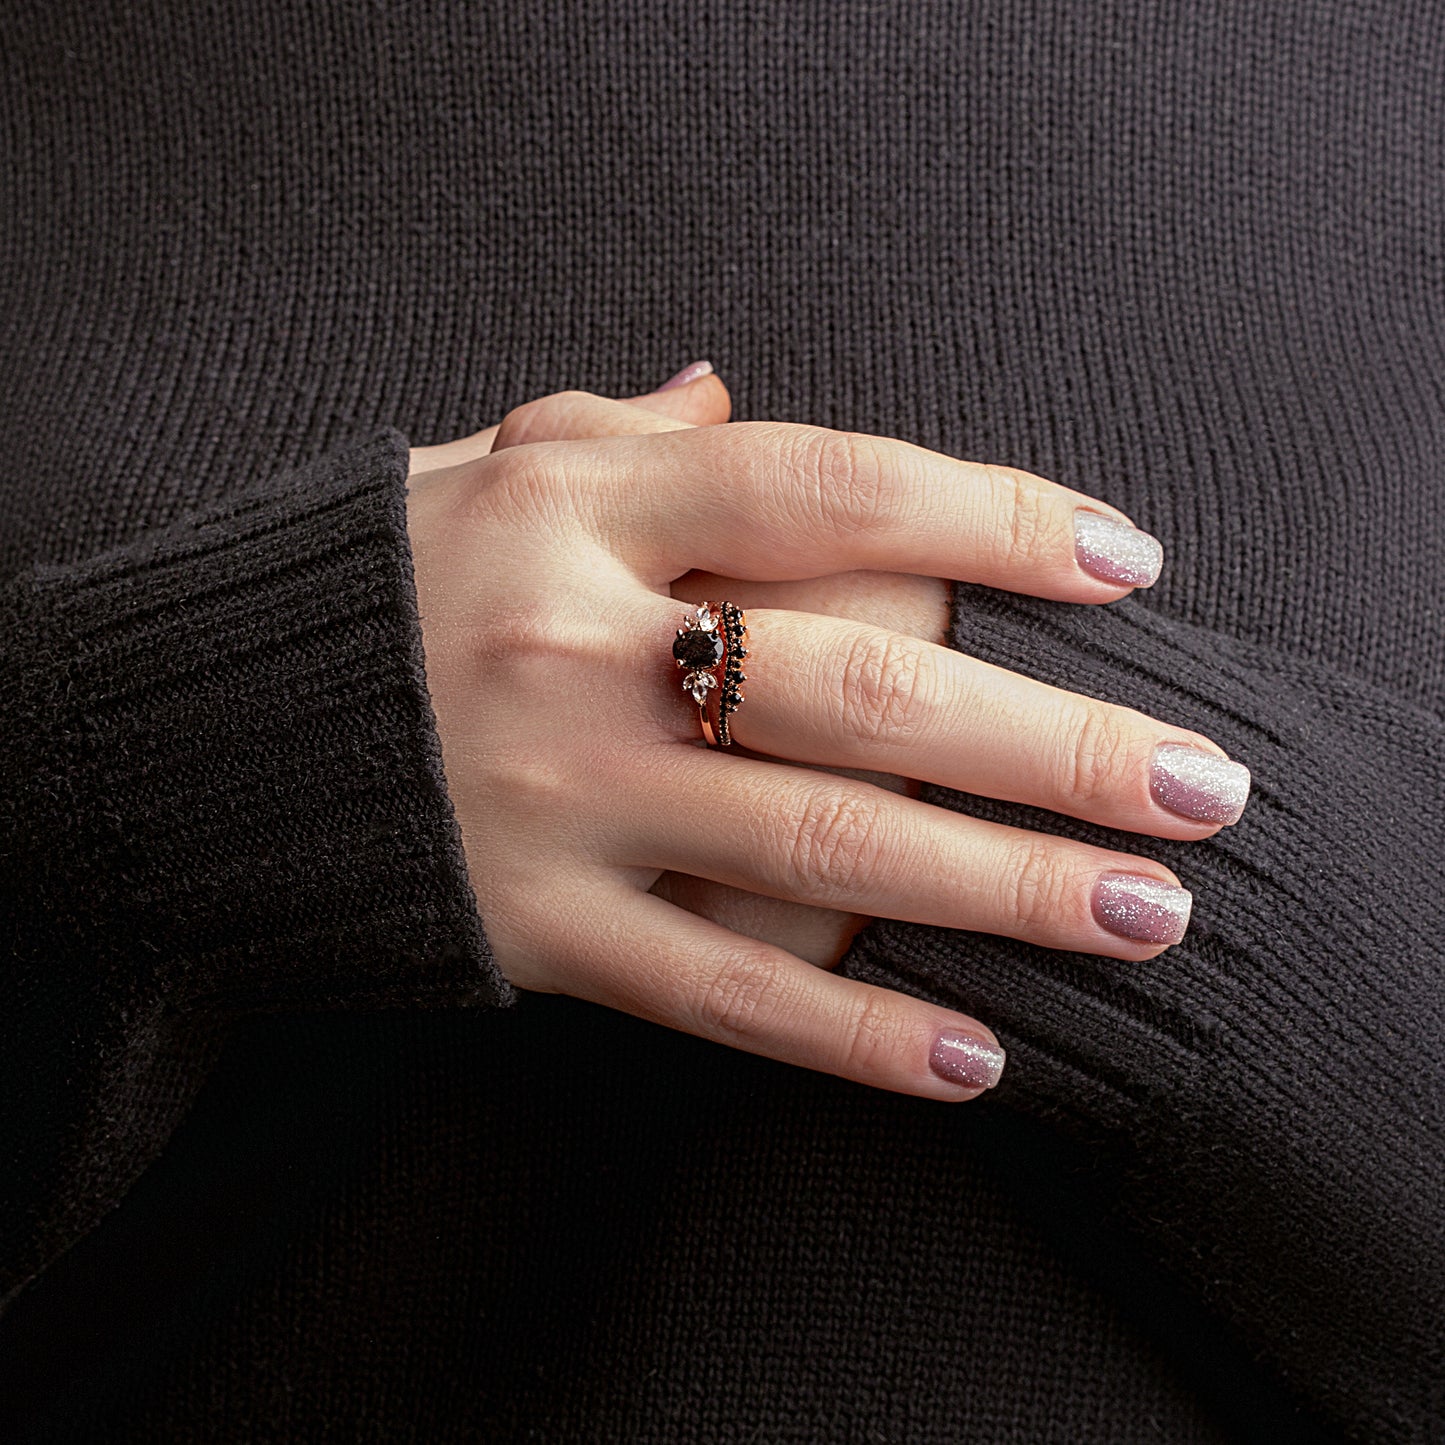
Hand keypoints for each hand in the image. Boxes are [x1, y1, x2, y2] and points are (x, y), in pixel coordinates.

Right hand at [405, 373, 1249, 1099]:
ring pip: (821, 854)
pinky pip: (721, 994)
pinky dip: (856, 1034)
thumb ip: (619, 435)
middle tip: (1199, 790)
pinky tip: (977, 1054)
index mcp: (581, 510)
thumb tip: (729, 400)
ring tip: (1140, 913)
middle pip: (865, 688)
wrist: (204, 734)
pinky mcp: (530, 931)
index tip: (1124, 560)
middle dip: (1055, 741)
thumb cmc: (385, 589)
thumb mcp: (483, 470)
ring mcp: (556, 801)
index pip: (830, 490)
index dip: (995, 516)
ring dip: (1000, 890)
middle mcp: (578, 648)